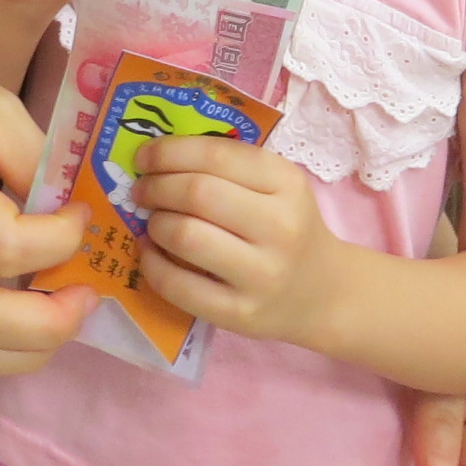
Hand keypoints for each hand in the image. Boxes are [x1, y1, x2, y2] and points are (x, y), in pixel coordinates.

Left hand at [130, 135, 339, 349]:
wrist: (324, 295)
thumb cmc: (290, 228)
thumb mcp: (278, 187)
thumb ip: (228, 167)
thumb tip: (157, 157)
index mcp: (287, 183)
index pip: (217, 154)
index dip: (169, 152)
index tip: (144, 157)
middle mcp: (279, 227)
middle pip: (197, 193)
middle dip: (156, 187)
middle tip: (142, 191)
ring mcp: (261, 274)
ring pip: (185, 236)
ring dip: (155, 224)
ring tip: (154, 223)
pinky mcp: (240, 313)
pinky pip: (179, 286)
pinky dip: (153, 265)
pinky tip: (151, 254)